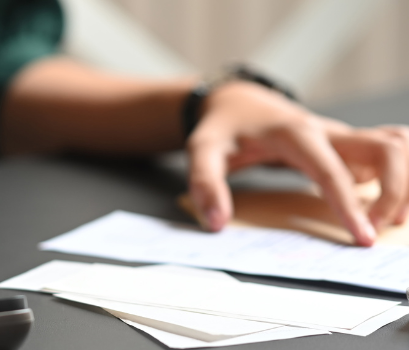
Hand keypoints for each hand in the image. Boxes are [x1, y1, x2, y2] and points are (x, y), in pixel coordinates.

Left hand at [187, 81, 408, 245]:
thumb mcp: (202, 149)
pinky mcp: (349, 144)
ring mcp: (343, 136)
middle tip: (376, 228)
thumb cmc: (223, 127)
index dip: (349, 205)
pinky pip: (392, 150)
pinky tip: (390, 199)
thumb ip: (205, 182)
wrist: (238, 102)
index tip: (363, 238)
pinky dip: (405, 172)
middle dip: (396, 190)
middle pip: (387, 148)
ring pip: (399, 144)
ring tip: (391, 217)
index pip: (331, 170)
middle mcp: (328, 131)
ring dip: (408, 179)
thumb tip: (216, 221)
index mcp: (295, 133)